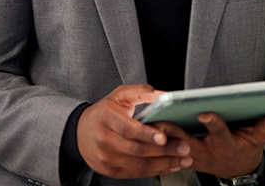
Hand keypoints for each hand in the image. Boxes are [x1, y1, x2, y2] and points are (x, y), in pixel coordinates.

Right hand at [77, 84, 193, 178]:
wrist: (81, 132)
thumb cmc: (105, 112)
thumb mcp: (120, 95)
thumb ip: (141, 91)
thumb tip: (163, 94)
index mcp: (106, 117)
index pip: (127, 128)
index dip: (146, 134)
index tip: (164, 136)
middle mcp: (104, 139)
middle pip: (136, 149)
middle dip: (163, 150)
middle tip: (184, 148)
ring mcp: (106, 158)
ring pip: (138, 165)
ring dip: (164, 163)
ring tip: (183, 160)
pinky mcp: (110, 171)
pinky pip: (136, 173)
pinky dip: (155, 170)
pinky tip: (170, 165)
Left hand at [156, 112, 264, 178]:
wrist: (236, 168)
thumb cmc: (246, 148)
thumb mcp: (259, 137)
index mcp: (226, 145)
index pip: (219, 133)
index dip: (212, 123)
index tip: (204, 113)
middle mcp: (207, 152)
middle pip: (188, 141)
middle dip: (174, 131)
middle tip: (162, 120)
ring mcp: (193, 156)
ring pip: (174, 146)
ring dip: (161, 136)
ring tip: (149, 121)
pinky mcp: (184, 156)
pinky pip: (168, 150)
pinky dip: (158, 140)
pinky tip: (147, 127)